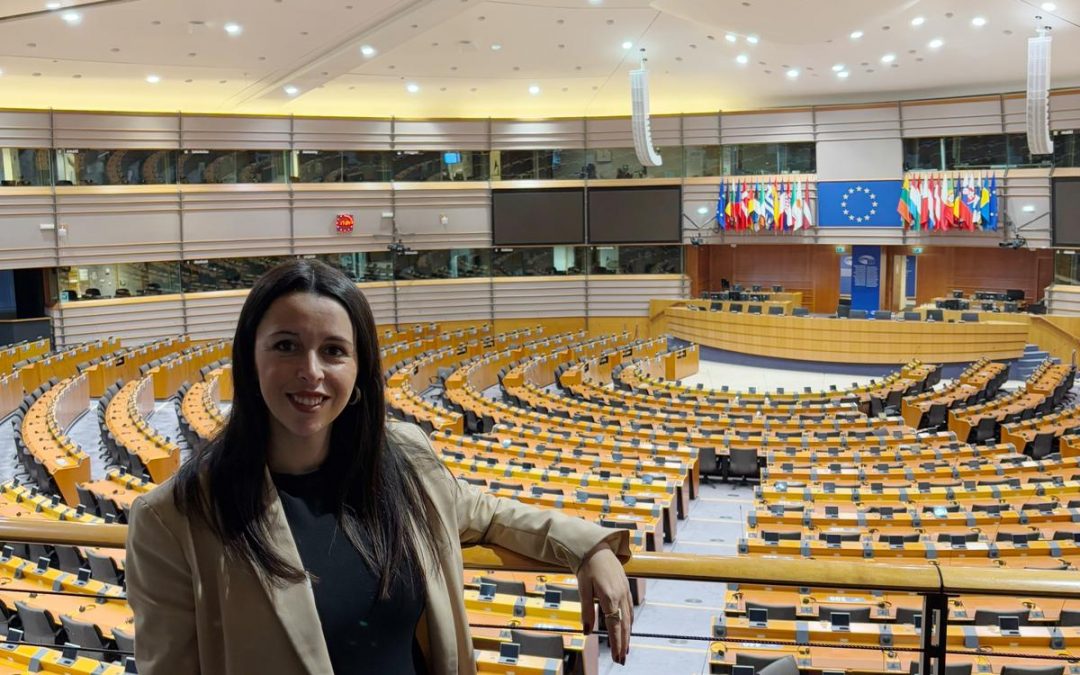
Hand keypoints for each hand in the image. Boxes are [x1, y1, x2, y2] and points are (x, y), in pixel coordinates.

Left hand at [576, 544, 631, 664]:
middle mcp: (620, 595)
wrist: (597, 547)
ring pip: (628, 618)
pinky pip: (629, 609)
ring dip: (627, 635)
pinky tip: (627, 629)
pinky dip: (629, 622)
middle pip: (624, 625)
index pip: (614, 626)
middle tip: (621, 660)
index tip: (616, 656)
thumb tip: (586, 632)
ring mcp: (625, 591)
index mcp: (609, 596)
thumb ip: (586, 611)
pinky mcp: (625, 588)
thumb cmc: (587, 567)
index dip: (616, 642)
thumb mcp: (583, 588)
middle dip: (623, 644)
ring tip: (625, 649)